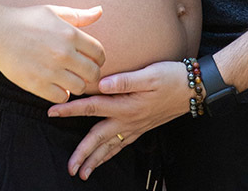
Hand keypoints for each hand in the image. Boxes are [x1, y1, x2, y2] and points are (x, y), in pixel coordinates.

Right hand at [0, 5, 105, 102]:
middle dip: (91, 74)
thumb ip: (79, 15)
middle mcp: (64, 54)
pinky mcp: (37, 84)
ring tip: (68, 79)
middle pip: (93, 74)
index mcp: (70, 35)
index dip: (98, 58)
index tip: (92, 60)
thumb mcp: (54, 12)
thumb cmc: (27, 20)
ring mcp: (51, 71)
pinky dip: (61, 93)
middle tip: (82, 73)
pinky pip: (61, 97)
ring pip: (79, 88)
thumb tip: (100, 11)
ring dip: (76, 85)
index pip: (99, 53)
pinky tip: (55, 85)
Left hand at [47, 60, 190, 179]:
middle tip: (69, 168)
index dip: (70, 109)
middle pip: (99, 138)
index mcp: (126, 105)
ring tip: (83, 173)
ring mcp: (137, 126)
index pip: (92, 107)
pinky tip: (105, 158)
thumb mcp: (150, 74)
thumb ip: (125, 80)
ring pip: (111, 147)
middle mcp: (129, 120)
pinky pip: (123, 145)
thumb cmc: (172, 77)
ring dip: (96, 160)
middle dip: (82, 154)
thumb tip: (101, 84)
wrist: (195, 88)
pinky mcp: (143, 127)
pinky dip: (111, 154)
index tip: (52, 112)